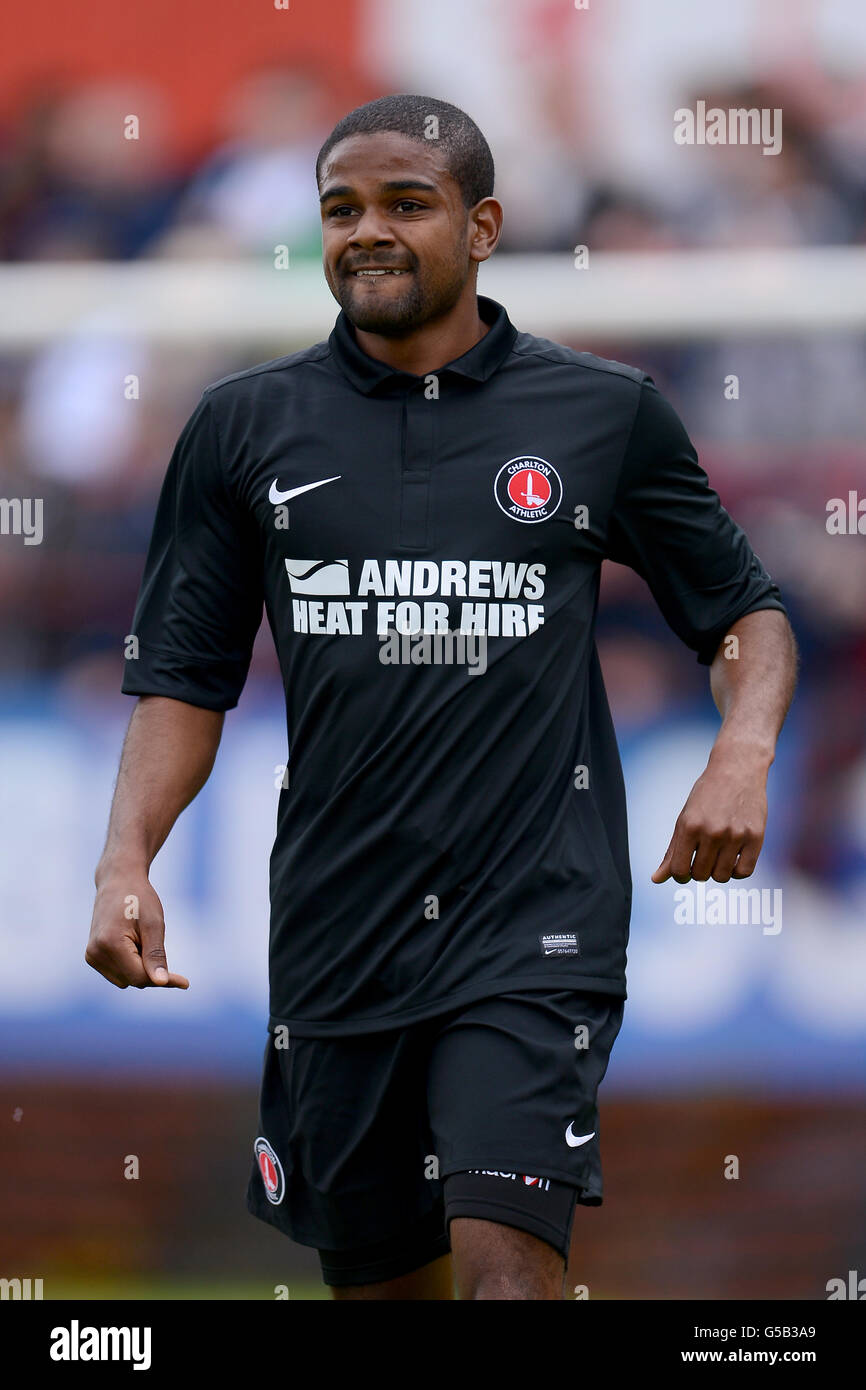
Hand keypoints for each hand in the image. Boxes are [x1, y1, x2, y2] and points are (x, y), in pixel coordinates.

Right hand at [86, 871, 188, 988]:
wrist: (118, 880)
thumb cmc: (139, 898)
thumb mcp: (154, 924)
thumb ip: (156, 955)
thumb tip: (162, 983)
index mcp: (109, 944)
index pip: (140, 977)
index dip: (164, 980)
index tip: (185, 982)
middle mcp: (95, 953)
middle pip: (134, 981)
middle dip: (151, 970)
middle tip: (158, 943)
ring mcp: (91, 956)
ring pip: (126, 980)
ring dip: (140, 967)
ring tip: (140, 938)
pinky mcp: (92, 956)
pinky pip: (118, 974)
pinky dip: (130, 964)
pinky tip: (132, 942)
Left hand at [651, 751, 767, 884]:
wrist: (738, 768)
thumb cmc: (707, 795)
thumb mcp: (685, 819)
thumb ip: (672, 851)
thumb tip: (656, 879)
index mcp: (690, 826)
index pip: (679, 870)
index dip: (680, 876)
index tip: (685, 870)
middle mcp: (712, 831)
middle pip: (700, 875)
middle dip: (699, 872)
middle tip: (703, 857)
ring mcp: (735, 835)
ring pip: (722, 876)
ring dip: (717, 872)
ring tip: (718, 856)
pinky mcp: (756, 837)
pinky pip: (744, 872)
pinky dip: (736, 871)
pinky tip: (733, 858)